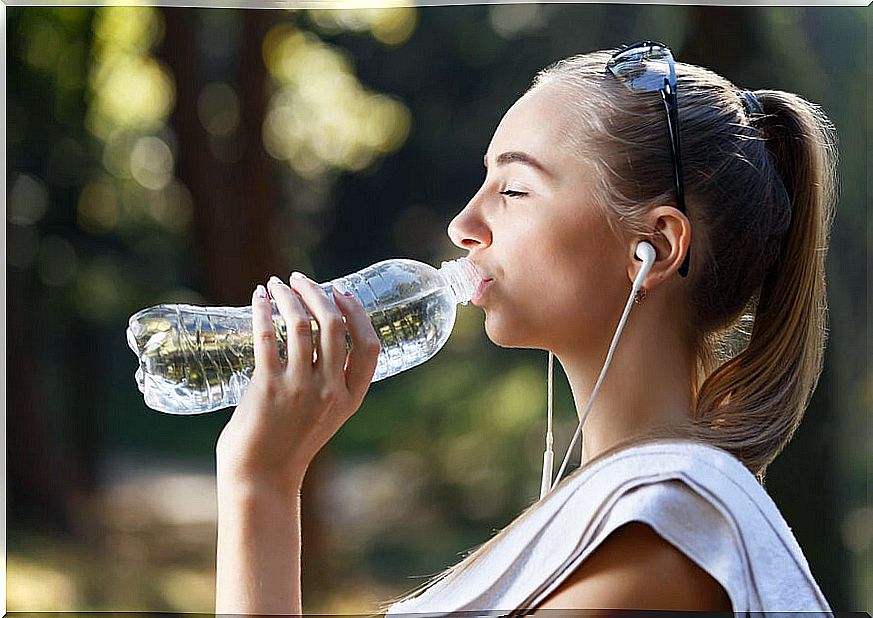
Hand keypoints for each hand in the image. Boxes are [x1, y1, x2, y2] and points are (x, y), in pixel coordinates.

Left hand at [216, 272, 380, 491]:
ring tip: (278, 284)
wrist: (261, 477)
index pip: (368, 346)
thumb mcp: (325, 413)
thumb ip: (328, 381)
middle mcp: (330, 390)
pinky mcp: (268, 387)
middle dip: (318, 293)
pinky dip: (264, 311)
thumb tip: (316, 333)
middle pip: (335, 326)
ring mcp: (300, 388)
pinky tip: (259, 297)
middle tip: (301, 280)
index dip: (357, 312)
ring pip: (302, 325)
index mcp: (350, 397)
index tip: (340, 290)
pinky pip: (268, 337)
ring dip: (289, 297)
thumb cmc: (289, 442)